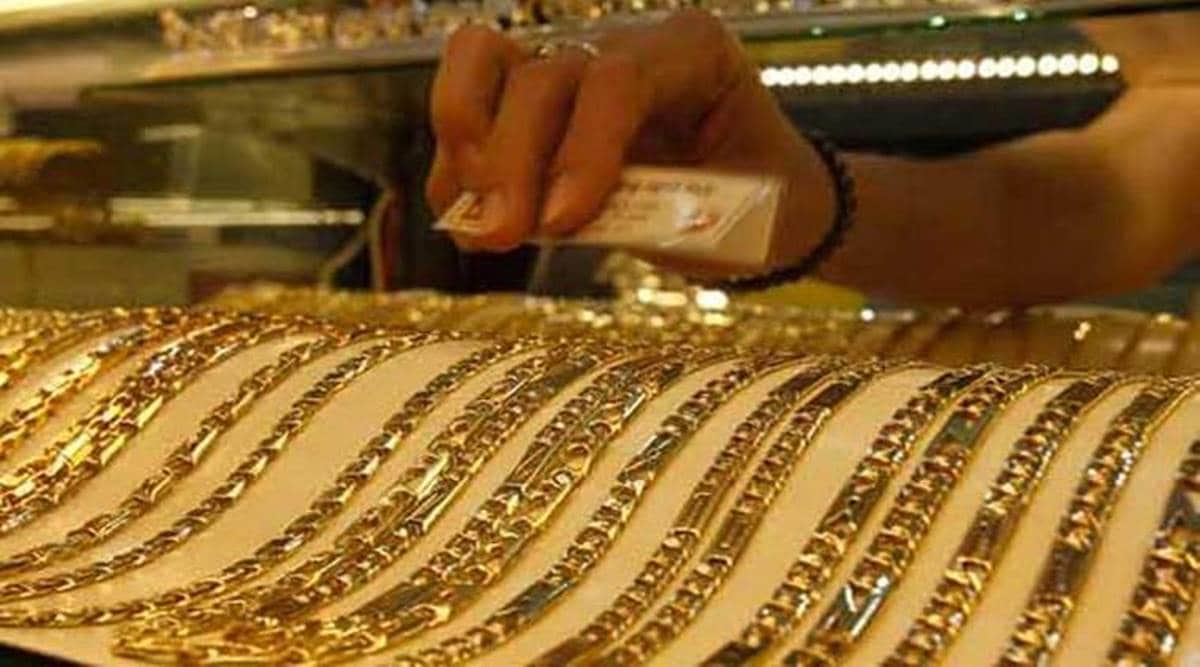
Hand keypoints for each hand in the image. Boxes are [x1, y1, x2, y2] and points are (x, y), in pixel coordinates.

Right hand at [426, 10, 834, 270]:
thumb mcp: (739, 211)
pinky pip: (469, 111)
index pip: (618, 79)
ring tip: (478, 229)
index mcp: (691, 50)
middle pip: (540, 73)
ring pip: (481, 61)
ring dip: (467, 152)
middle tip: (502, 236)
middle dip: (511, 159)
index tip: (562, 225)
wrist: (764, 196)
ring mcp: (569, 60)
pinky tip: (469, 226)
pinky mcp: (531, 100)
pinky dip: (456, 171)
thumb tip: (559, 221)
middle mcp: (621, 40)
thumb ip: (660, 212)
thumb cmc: (764, 200)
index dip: (580, 150)